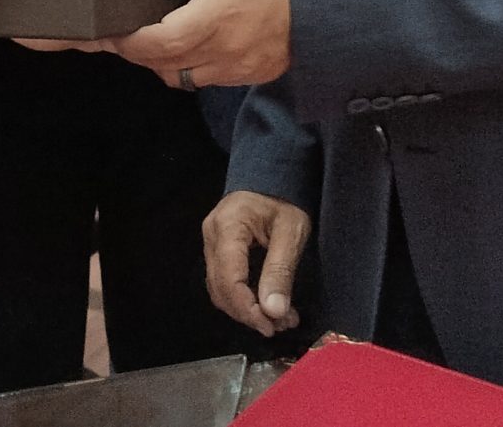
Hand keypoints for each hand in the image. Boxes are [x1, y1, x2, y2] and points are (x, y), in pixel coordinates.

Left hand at [116, 0, 291, 87]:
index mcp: (217, 16)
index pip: (159, 42)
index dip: (129, 39)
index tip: (111, 28)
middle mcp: (224, 51)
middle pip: (162, 64)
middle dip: (135, 51)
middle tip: (118, 31)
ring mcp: (236, 70)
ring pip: (179, 77)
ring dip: (158, 61)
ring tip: (150, 36)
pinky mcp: (247, 77)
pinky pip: (202, 79)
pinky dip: (184, 66)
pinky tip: (183, 43)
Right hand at [203, 191, 309, 336]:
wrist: (273, 176)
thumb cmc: (284, 198)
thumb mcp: (292, 231)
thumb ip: (280, 271)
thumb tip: (274, 312)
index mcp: (228, 227)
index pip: (230, 280)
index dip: (248, 310)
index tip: (272, 326)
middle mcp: (212, 235)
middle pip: (221, 289)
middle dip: (249, 314)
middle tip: (280, 325)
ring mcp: (210, 242)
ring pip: (219, 289)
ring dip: (246, 310)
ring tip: (277, 319)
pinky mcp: (216, 249)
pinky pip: (223, 281)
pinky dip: (242, 298)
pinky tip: (265, 305)